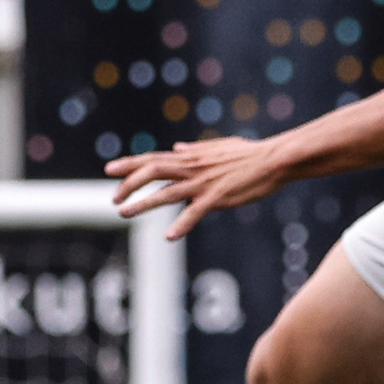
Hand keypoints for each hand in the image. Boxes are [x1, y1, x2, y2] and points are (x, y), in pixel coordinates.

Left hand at [109, 134, 279, 239]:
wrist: (273, 160)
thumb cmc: (249, 153)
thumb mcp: (218, 147)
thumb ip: (195, 149)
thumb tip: (176, 147)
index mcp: (192, 156)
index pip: (154, 157)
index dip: (130, 163)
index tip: (110, 169)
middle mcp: (193, 168)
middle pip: (152, 171)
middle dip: (129, 183)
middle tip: (113, 198)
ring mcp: (204, 183)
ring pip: (166, 193)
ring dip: (144, 203)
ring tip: (124, 212)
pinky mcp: (218, 197)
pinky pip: (195, 212)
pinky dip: (181, 224)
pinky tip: (169, 236)